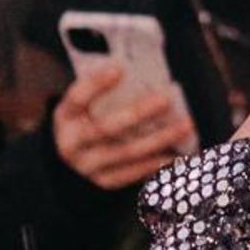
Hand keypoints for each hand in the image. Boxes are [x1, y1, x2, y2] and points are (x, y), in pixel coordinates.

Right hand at [52, 58, 197, 191]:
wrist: (72, 158)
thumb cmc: (86, 119)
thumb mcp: (84, 104)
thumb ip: (105, 91)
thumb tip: (146, 73)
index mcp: (64, 117)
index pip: (77, 98)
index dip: (96, 84)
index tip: (120, 68)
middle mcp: (72, 144)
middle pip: (107, 128)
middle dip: (139, 113)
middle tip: (166, 99)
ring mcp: (88, 167)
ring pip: (127, 152)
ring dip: (159, 139)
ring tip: (185, 125)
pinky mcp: (104, 181)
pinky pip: (134, 173)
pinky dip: (157, 163)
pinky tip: (177, 153)